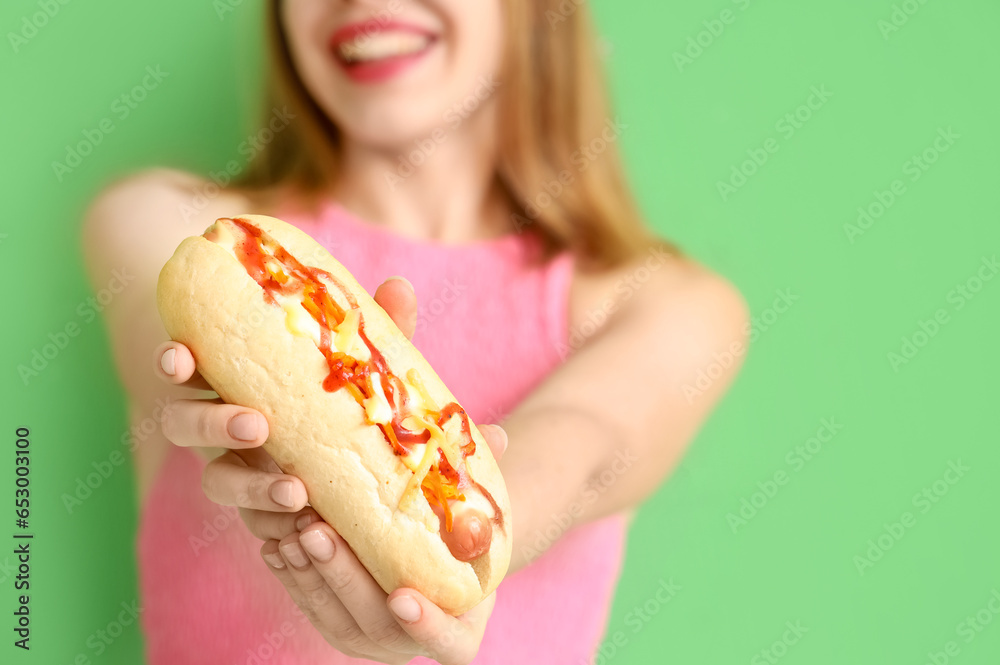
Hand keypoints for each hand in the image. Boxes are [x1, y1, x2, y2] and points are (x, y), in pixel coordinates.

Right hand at [153, 276, 508, 663]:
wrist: (368, 459)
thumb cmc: (348, 387)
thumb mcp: (364, 358)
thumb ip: (375, 329)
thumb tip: (400, 285)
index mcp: (232, 375)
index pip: (186, 363)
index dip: (173, 359)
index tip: (180, 357)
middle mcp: (221, 422)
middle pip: (183, 424)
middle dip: (211, 424)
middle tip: (258, 424)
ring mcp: (239, 469)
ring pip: (216, 481)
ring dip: (249, 487)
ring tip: (296, 493)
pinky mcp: (263, 510)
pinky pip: (255, 525)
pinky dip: (277, 526)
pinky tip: (306, 529)